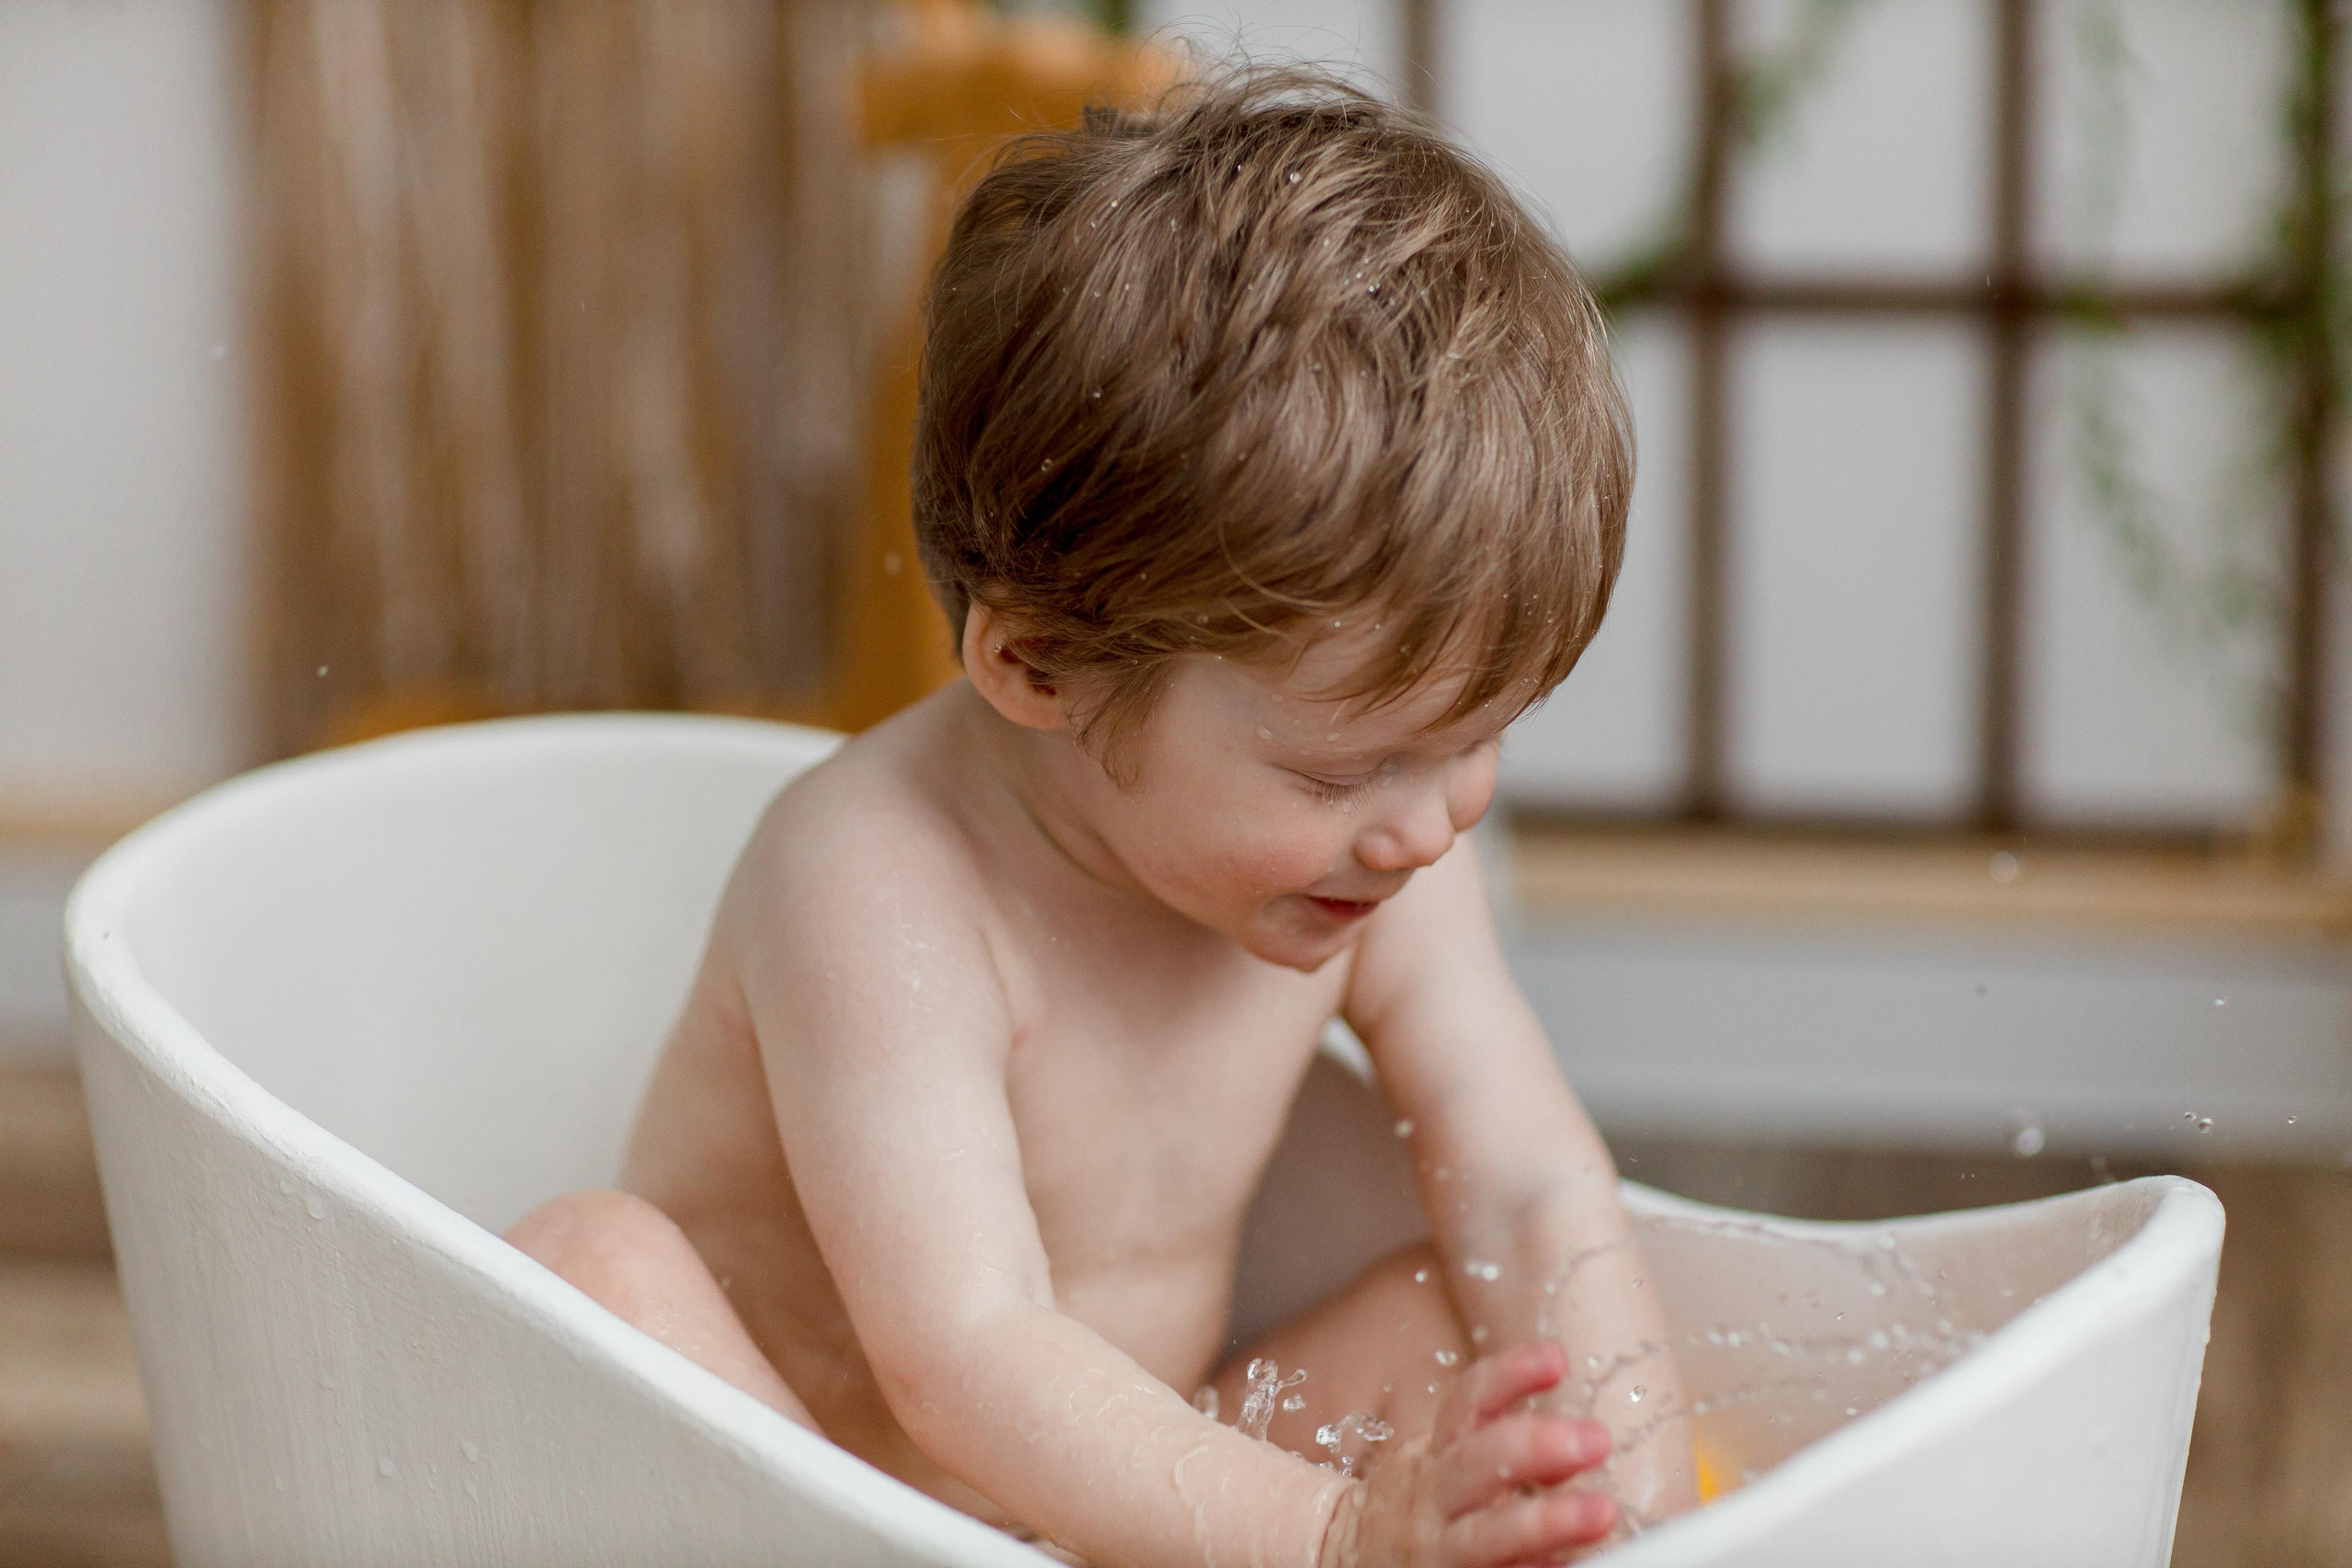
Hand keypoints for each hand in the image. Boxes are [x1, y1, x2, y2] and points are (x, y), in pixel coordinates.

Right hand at [1319, 1341, 1614, 1567]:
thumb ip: (1502, 1445)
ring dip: (1546, 1522)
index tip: (1556, 1357)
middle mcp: (1433, 1497)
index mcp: (1437, 1452)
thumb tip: (1585, 1439)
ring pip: (1486, 1535)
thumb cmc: (1425, 1506)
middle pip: (1478, 1463)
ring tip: (1602, 1512)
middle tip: (1596, 1438)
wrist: (1352, 1557)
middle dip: (1537, 1447)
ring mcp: (1440, 1549)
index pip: (1468, 1401)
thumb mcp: (1444, 1461)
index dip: (1511, 1375)